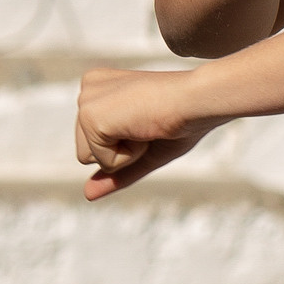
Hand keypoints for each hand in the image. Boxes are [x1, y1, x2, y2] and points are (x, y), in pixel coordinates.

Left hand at [76, 65, 217, 198]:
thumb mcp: (145, 151)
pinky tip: (144, 128)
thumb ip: (116, 171)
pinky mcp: (90, 115)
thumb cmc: (181, 120)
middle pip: (85, 153)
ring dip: (124, 153)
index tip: (149, 119)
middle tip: (148, 125)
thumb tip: (87, 195)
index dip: (127, 146)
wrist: (198, 100)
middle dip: (121, 151)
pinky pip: (103, 161)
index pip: (94, 144)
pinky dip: (128, 155)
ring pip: (88, 158)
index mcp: (99, 88)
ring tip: (145, 126)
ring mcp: (87, 100)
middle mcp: (88, 89)